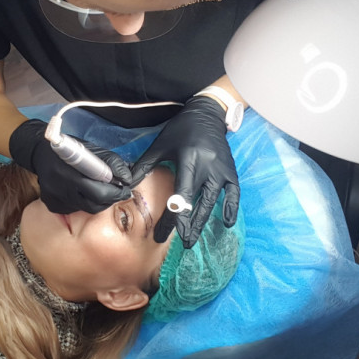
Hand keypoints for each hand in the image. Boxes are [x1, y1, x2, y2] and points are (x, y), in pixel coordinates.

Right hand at [10, 119, 131, 213]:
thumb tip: (127, 178)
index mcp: (71, 173)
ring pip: (85, 208)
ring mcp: (55, 199)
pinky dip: (82, 202)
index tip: (125, 189)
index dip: (116, 193)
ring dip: (96, 201)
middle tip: (117, 192)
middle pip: (94, 205)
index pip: (100, 193)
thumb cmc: (69, 148)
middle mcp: (61, 189)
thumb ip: (111, 163)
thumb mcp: (92, 149)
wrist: (39, 152)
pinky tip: (80, 191)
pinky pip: (74, 209)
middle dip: (109, 200)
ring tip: (98, 187)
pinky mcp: (51, 205)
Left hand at [132, 95, 239, 247]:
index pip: (179, 197)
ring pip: (212, 202)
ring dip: (203, 222)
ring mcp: (221, 171)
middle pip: (197, 204)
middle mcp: (206, 169)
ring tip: (193, 239)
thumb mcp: (160, 146)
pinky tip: (226, 223)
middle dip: (188, 226)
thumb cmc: (180, 130)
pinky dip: (231, 209)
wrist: (207, 114)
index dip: (171, 218)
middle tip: (181, 244)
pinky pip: (233, 194)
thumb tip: (125, 185)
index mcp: (188, 162)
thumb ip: (144, 166)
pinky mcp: (230, 172)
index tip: (161, 234)